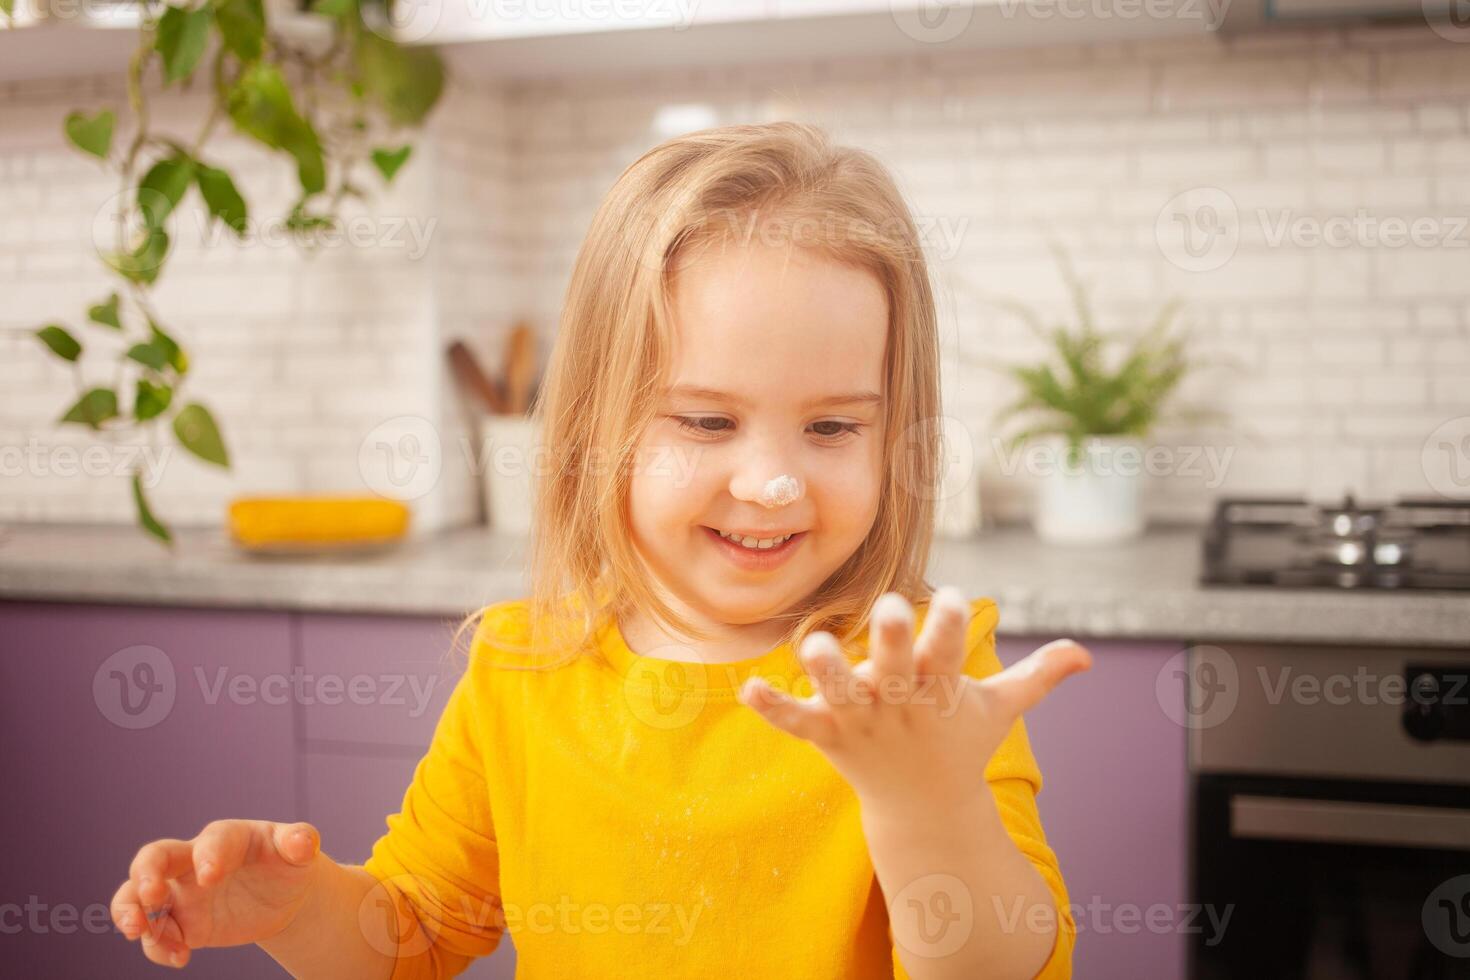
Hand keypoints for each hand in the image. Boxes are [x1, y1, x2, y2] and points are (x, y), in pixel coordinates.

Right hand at [110, 819, 323, 969]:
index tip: (212, 877)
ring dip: (129, 911)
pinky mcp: (181, 923)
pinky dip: (158, 948)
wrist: (281, 895)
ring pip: (136, 895)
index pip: (212, 841)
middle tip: (150, 896)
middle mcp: (193, 861)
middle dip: (145, 874)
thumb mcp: (299, 850)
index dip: (208, 856)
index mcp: (226, 838)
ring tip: (139, 932)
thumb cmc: (287, 863)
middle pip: (154, 857)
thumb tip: (303, 842)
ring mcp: (182, 893)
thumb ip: (300, 841)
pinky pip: (156, 935)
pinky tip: (181, 958)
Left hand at [738, 587, 1091, 806]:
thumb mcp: (1000, 709)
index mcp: (939, 689)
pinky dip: (774, 709)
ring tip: (813, 646)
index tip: (954, 594)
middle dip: (894, 641)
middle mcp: (899, 702)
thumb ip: (1036, 677)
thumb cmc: (961, 745)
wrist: (925, 812)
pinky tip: (746, 689)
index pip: (949, 651)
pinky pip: (798, 723)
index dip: (951, 624)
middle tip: (892, 609)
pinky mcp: (831, 736)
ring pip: (841, 694)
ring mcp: (863, 721)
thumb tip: (1085, 654)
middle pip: (895, 668)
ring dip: (828, 673)